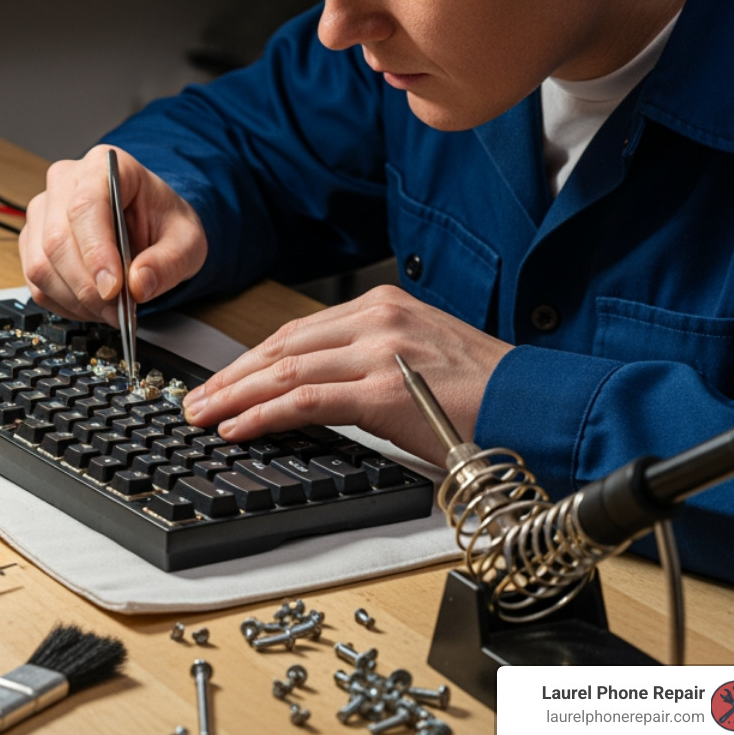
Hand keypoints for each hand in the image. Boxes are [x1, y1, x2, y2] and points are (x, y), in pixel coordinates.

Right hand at [20, 145, 207, 322]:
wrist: (149, 225)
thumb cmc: (163, 222)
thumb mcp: (187, 240)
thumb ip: (169, 262)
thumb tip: (138, 285)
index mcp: (104, 167)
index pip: (86, 206)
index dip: (95, 251)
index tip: (114, 288)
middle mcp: (65, 183)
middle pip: (57, 240)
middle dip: (87, 286)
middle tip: (119, 310)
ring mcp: (43, 212)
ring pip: (41, 265)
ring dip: (76, 299)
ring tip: (111, 310)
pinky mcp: (32, 242)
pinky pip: (36, 282)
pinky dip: (65, 304)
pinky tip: (92, 306)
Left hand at [181, 285, 512, 464]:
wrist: (538, 404)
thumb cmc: (485, 396)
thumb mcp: (418, 363)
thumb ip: (367, 365)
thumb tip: (314, 395)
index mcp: (383, 306)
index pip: (297, 332)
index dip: (251, 360)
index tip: (221, 382)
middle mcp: (377, 319)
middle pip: (282, 347)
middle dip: (231, 377)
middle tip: (195, 401)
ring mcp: (380, 351)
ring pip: (285, 371)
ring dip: (235, 396)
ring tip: (203, 416)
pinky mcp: (384, 389)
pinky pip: (306, 401)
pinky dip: (264, 416)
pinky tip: (237, 428)